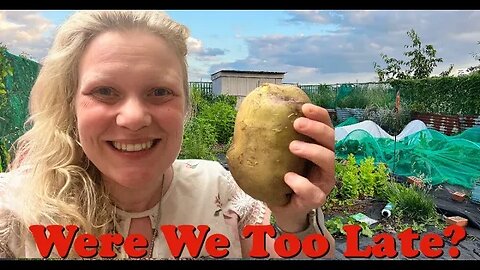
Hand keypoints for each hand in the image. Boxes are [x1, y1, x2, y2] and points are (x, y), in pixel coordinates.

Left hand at [269, 103, 334, 231]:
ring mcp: (323, 181)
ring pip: (329, 162)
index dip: (319, 115)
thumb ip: (271, 140)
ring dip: (312, 151)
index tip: (304, 107)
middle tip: (297, 123)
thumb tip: (249, 119)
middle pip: (331, 140)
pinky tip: (288, 178)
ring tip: (292, 146)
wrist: (282, 208)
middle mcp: (325, 162)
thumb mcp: (276, 156)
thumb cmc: (280, 178)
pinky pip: (314, 192)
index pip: (326, 126)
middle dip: (316, 128)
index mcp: (318, 147)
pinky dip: (302, 184)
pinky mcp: (316, 199)